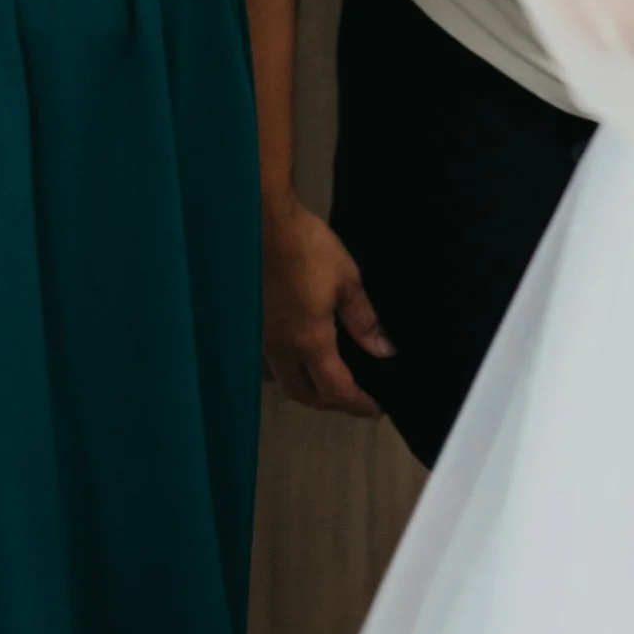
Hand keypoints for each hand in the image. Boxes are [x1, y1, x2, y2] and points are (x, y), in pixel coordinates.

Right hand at [262, 196, 392, 415]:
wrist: (262, 224)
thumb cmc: (307, 247)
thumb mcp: (347, 280)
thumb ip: (364, 320)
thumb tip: (383, 351)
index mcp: (309, 340)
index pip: (335, 389)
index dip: (357, 404)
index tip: (374, 409)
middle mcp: (280, 347)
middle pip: (305, 393)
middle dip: (330, 403)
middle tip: (353, 399)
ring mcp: (261, 336)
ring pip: (282, 380)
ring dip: (306, 389)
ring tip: (325, 381)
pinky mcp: (250, 323)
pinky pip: (267, 361)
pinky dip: (285, 369)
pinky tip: (294, 356)